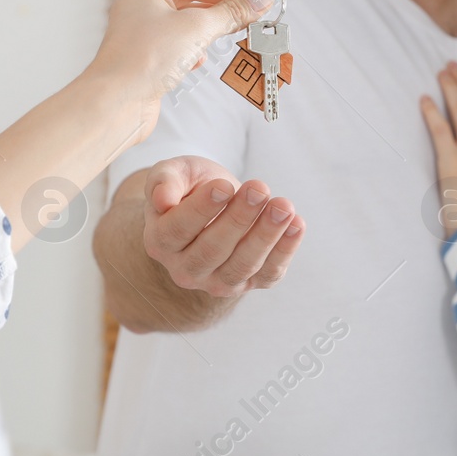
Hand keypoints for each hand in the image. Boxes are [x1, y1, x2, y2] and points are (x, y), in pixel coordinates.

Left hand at [85, 0, 284, 144]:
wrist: (114, 106)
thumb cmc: (142, 61)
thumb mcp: (196, 29)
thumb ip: (233, 11)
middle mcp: (147, 0)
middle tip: (271, 4)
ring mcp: (149, 27)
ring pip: (197, 17)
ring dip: (223, 22)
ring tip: (251, 25)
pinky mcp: (155, 52)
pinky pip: (189, 39)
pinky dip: (205, 44)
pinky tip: (208, 55)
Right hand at [142, 156, 303, 297]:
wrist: (211, 207)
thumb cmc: (188, 187)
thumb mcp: (171, 173)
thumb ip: (163, 181)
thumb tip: (163, 200)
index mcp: (160, 241)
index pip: (178, 229)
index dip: (201, 209)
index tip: (224, 186)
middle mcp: (185, 269)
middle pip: (212, 250)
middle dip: (239, 219)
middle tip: (259, 189)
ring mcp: (217, 281)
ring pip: (242, 265)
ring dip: (265, 236)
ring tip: (283, 206)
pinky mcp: (248, 282)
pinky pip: (268, 273)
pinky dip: (285, 250)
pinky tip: (296, 224)